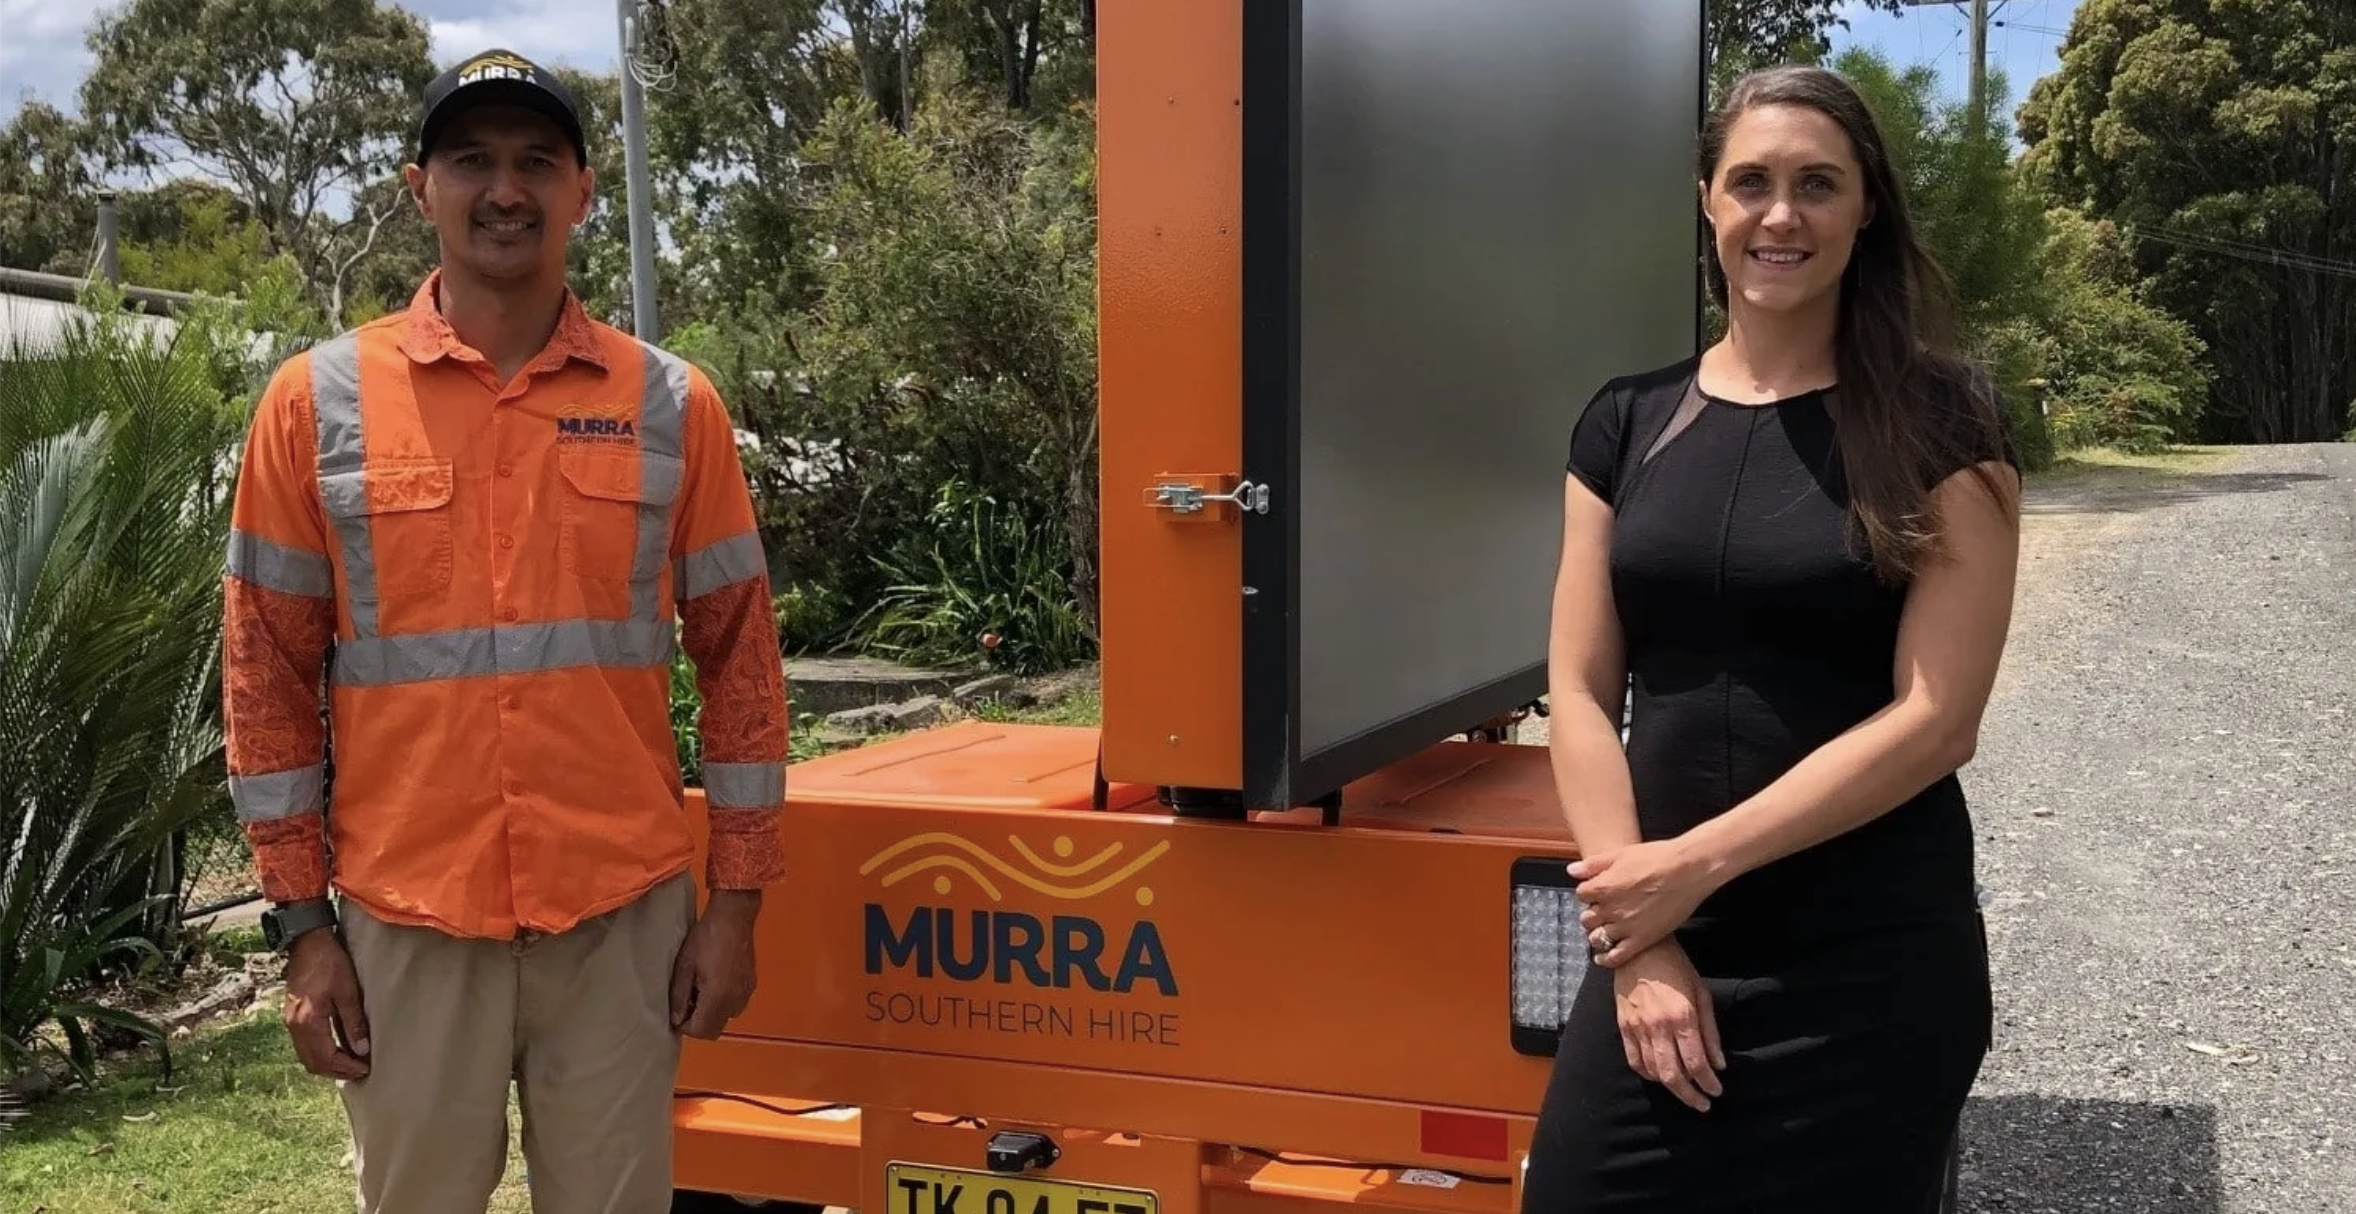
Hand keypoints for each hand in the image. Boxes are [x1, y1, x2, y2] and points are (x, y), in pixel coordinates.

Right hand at [283, 927, 369, 1079]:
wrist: (307, 942)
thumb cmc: (329, 962)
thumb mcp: (348, 992)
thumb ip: (353, 1022)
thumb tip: (362, 1050)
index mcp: (308, 1021)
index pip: (326, 1057)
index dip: (345, 1067)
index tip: (365, 1069)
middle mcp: (295, 1026)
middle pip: (313, 1062)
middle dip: (336, 1071)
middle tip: (360, 1071)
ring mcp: (290, 1022)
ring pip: (307, 1056)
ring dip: (328, 1064)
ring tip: (351, 1063)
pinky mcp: (292, 1016)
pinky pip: (305, 1044)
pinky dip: (321, 1052)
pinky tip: (338, 1048)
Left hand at [670, 889, 760, 1038]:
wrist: (734, 916)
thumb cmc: (704, 938)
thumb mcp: (684, 966)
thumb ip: (679, 996)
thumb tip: (676, 1019)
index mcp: (718, 997)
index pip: (701, 1031)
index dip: (684, 1026)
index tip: (676, 1011)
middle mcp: (735, 1001)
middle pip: (715, 1030)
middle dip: (698, 1023)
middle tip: (687, 1001)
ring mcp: (746, 993)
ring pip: (725, 1018)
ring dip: (711, 1013)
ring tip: (700, 990)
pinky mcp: (751, 984)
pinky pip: (735, 1005)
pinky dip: (722, 1003)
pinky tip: (715, 982)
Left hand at [1570, 839, 1719, 966]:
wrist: (1687, 870)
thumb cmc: (1657, 858)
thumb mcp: (1620, 854)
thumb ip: (1594, 865)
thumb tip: (1572, 871)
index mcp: (1602, 887)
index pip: (1581, 895)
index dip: (1589, 893)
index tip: (1596, 892)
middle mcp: (1610, 910)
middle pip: (1587, 918)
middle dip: (1592, 914)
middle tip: (1602, 911)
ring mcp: (1626, 927)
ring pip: (1598, 938)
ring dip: (1597, 934)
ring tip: (1605, 929)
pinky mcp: (1642, 940)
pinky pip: (1617, 956)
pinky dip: (1606, 959)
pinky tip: (1602, 957)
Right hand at [1611, 940, 1725, 1112]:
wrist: (1637, 948)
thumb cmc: (1676, 967)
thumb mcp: (1701, 993)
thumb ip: (1710, 1031)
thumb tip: (1719, 1064)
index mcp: (1682, 1017)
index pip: (1697, 1063)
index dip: (1708, 1083)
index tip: (1717, 1092)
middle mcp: (1658, 1027)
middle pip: (1673, 1075)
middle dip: (1690, 1096)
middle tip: (1703, 1104)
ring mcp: (1637, 1028)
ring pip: (1653, 1071)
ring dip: (1671, 1087)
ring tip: (1684, 1092)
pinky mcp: (1623, 1026)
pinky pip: (1634, 1060)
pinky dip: (1647, 1074)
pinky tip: (1659, 1076)